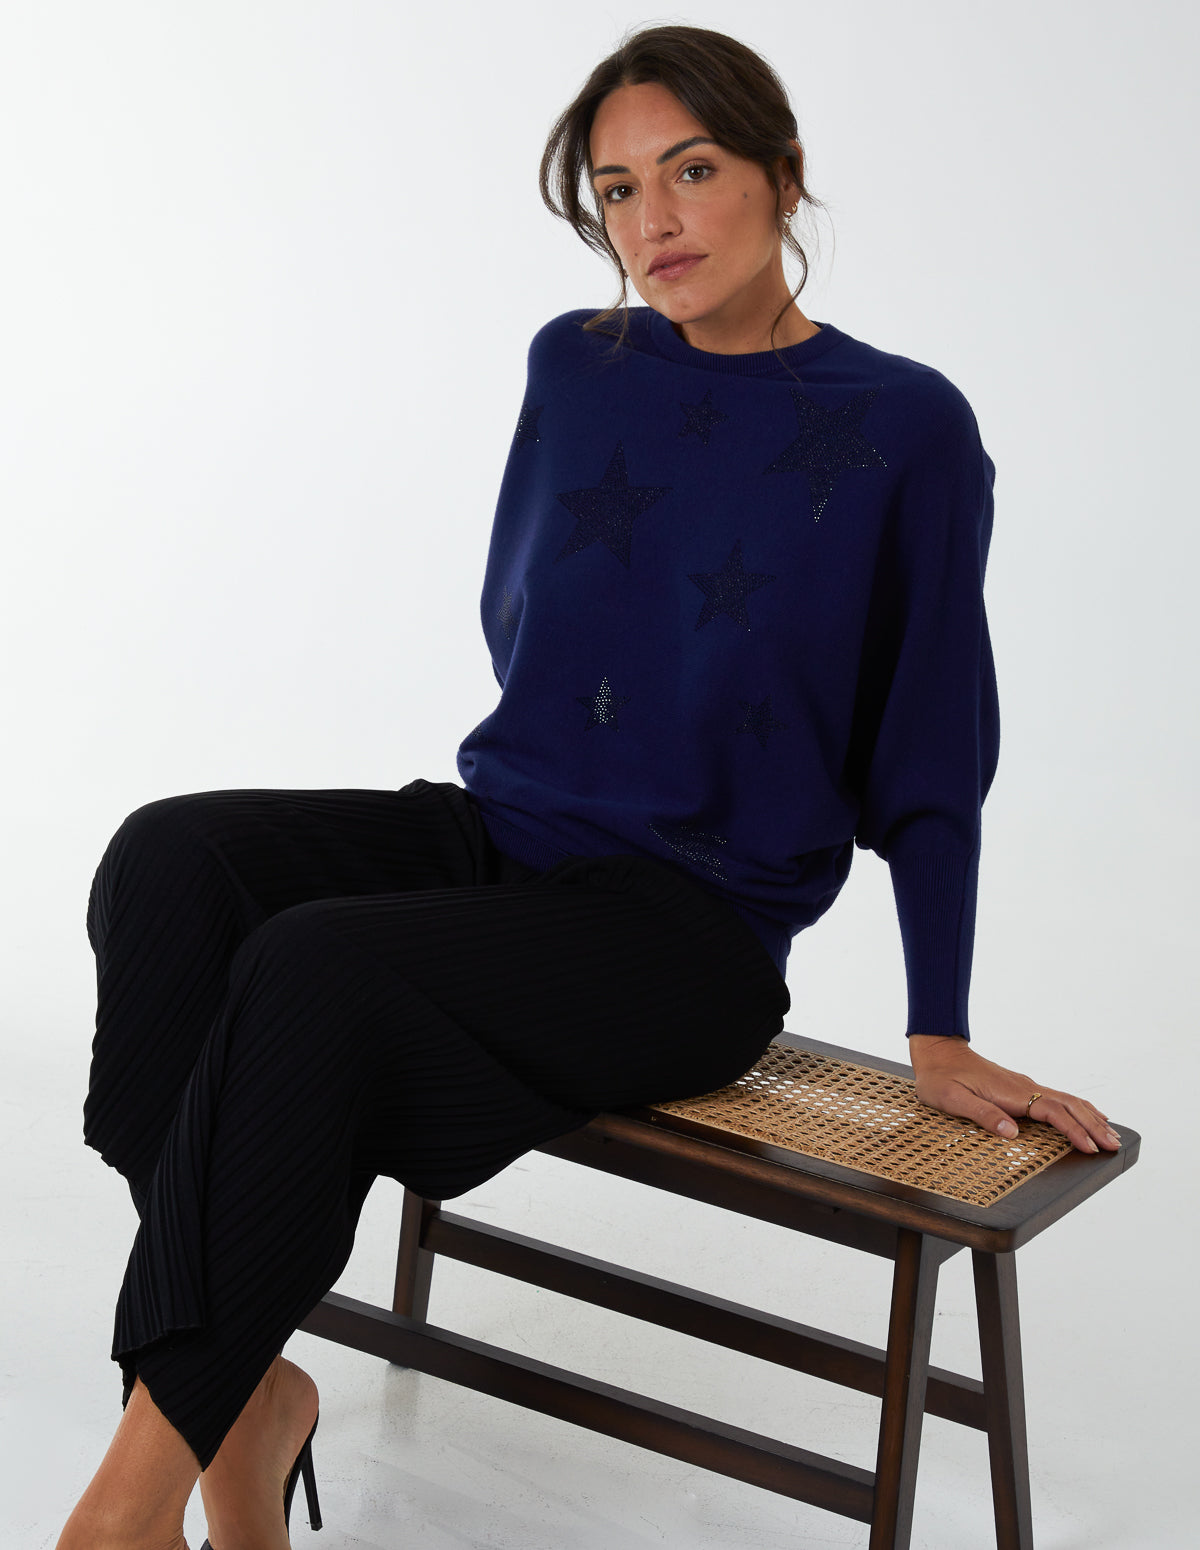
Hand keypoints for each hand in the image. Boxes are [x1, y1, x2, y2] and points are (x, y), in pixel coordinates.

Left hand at [907, 1035, 1120, 1154]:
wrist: (937, 1052)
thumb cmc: (940, 1078)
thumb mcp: (951, 1099)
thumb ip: (982, 1114)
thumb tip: (1012, 1132)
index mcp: (1010, 1092)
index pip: (1051, 1112)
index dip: (1073, 1131)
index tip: (1090, 1148)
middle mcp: (1023, 1086)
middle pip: (1068, 1105)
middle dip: (1093, 1126)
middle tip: (1114, 1145)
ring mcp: (1024, 1085)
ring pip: (1066, 1100)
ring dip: (1090, 1117)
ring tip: (1111, 1135)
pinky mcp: (1021, 1087)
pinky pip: (1058, 1098)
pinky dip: (1078, 1108)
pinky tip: (1088, 1115)